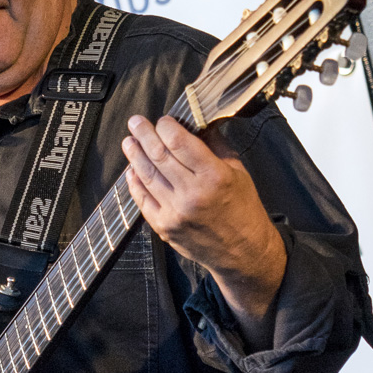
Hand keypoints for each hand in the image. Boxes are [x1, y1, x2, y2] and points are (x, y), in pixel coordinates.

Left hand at [122, 114, 286, 334]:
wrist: (243, 252)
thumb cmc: (243, 209)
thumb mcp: (238, 172)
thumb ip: (215, 146)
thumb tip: (196, 123)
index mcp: (214, 176)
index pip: (180, 143)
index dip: (166, 127)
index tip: (163, 120)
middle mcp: (192, 194)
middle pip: (159, 156)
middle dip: (144, 135)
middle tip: (135, 122)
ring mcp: (175, 212)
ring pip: (147, 176)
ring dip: (135, 156)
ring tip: (128, 142)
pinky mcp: (164, 227)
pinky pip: (143, 201)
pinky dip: (135, 183)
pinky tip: (131, 171)